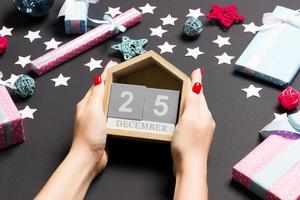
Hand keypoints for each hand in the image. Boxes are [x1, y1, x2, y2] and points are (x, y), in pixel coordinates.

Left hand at [71, 61, 116, 173]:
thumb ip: (97, 95)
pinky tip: (125, 108)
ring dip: (115, 94)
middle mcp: (91, 110)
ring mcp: (97, 120)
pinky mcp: (104, 129)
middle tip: (122, 74)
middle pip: (102, 92)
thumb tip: (98, 78)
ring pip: (108, 103)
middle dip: (111, 82)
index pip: (97, 84)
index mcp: (86, 104)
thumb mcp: (93, 110)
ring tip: (126, 88)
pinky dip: (118, 108)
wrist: (89, 158)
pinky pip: (112, 114)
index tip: (113, 64)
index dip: (105, 73)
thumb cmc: (89, 134)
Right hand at [171, 68, 214, 199]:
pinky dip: (189, 113)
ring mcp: (202, 129)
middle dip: (195, 90)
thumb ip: (193, 99)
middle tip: (190, 79)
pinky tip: (183, 115)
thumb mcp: (189, 117)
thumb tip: (198, 80)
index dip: (196, 82)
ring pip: (197, 110)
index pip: (200, 93)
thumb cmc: (188, 143)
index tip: (195, 71)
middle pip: (200, 101)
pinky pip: (193, 119)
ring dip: (192, 101)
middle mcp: (206, 120)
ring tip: (186, 94)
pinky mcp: (196, 137)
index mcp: (205, 114)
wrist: (190, 166)